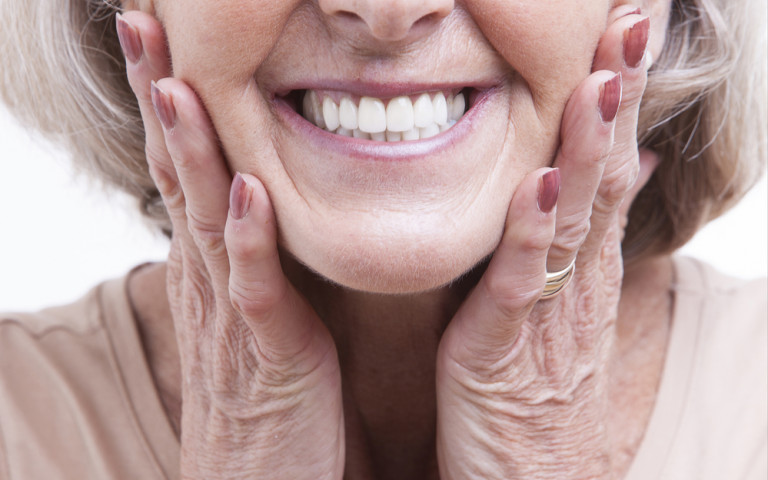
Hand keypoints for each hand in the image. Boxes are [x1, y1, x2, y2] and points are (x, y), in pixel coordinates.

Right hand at [117, 11, 343, 479]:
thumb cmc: (268, 398)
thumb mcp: (260, 313)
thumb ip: (258, 259)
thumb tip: (258, 202)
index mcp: (216, 266)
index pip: (186, 167)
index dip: (173, 100)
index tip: (165, 36)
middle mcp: (211, 280)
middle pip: (178, 174)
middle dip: (160, 95)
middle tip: (142, 19)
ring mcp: (232, 318)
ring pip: (203, 219)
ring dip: (189, 149)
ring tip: (175, 78)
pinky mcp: (266, 358)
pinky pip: (254, 292)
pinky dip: (247, 241)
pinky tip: (243, 190)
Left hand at [436, 10, 655, 479]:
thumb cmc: (538, 386)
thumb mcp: (567, 301)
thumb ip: (585, 236)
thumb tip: (622, 170)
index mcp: (582, 264)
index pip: (607, 163)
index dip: (618, 95)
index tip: (626, 25)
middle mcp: (576, 279)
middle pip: (602, 175)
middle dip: (616, 97)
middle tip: (633, 20)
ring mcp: (547, 313)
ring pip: (574, 220)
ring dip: (589, 148)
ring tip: (602, 80)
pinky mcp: (506, 350)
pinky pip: (522, 286)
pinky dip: (533, 234)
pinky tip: (542, 184)